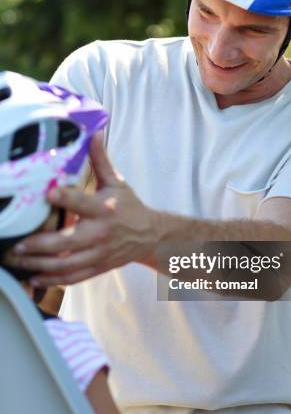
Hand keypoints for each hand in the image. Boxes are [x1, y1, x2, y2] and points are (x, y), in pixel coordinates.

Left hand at [14, 133, 160, 285]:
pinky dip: (52, 280)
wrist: (150, 236)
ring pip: (66, 264)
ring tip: (19, 261)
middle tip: (17, 244)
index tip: (48, 194)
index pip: (83, 203)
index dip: (66, 198)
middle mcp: (101, 233)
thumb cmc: (130, 206)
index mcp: (106, 209)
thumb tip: (93, 133)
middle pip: (67, 242)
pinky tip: (34, 277)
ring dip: (40, 265)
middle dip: (40, 245)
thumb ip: (101, 161)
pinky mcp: (97, 267)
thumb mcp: (117, 182)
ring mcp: (99, 253)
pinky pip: (73, 278)